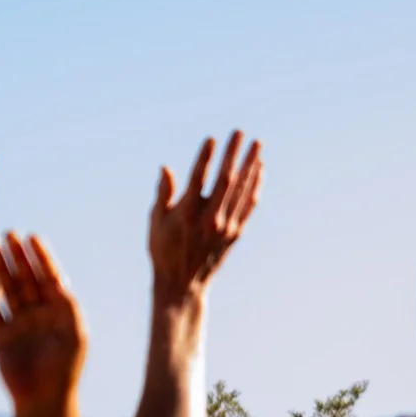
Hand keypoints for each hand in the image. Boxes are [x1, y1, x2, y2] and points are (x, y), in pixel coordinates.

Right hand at [0, 234, 88, 408]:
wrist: (43, 399)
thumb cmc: (65, 370)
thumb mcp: (75, 338)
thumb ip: (69, 310)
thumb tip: (61, 285)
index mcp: (60, 311)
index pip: (51, 277)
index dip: (42, 257)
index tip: (34, 238)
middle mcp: (40, 313)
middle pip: (28, 278)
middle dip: (19, 257)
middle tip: (10, 234)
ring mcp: (20, 322)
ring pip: (9, 290)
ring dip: (1, 270)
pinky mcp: (2, 335)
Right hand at [150, 131, 263, 298]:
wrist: (182, 284)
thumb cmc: (163, 249)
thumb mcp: (156, 222)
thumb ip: (163, 194)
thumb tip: (166, 168)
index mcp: (187, 214)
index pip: (198, 179)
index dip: (205, 157)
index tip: (212, 139)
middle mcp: (209, 219)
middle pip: (226, 180)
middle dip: (233, 154)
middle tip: (239, 132)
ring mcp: (225, 226)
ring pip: (242, 190)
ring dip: (250, 165)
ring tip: (257, 145)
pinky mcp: (235, 233)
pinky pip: (249, 205)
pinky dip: (255, 186)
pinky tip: (259, 170)